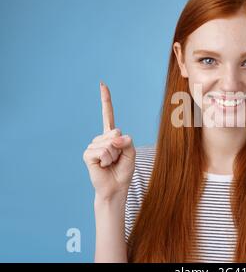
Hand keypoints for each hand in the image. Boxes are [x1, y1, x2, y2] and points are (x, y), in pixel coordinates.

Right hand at [83, 82, 135, 200]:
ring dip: (114, 156)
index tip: (102, 84)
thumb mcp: (131, 153)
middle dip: (122, 147)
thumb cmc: (123, 171)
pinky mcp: (88, 154)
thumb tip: (116, 135)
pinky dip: (107, 160)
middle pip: (116, 132)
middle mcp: (101, 138)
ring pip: (110, 143)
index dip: (105, 100)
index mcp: (111, 136)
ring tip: (110, 164)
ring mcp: (93, 145)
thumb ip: (127, 142)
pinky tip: (104, 166)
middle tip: (117, 159)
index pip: (108, 115)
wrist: (115, 188)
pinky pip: (103, 151)